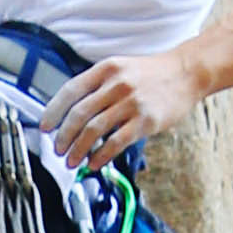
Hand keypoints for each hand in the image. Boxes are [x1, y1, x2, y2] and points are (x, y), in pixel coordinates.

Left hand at [49, 52, 185, 166]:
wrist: (187, 72)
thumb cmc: (151, 74)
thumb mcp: (121, 69)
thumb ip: (98, 86)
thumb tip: (71, 114)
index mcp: (106, 69)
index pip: (70, 90)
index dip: (53, 111)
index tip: (45, 127)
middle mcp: (116, 84)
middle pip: (79, 113)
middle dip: (64, 136)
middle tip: (58, 150)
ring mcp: (131, 102)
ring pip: (94, 130)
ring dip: (79, 149)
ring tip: (72, 161)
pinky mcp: (146, 121)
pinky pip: (116, 142)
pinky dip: (100, 156)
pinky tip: (94, 164)